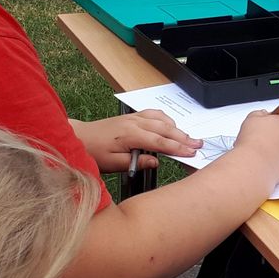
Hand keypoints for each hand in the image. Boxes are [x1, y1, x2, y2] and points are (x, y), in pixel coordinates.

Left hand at [71, 111, 200, 172]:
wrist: (80, 138)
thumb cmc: (93, 152)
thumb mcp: (113, 164)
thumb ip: (136, 162)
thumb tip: (155, 162)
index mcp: (130, 135)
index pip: (159, 142)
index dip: (177, 148)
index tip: (190, 152)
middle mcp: (134, 123)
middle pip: (165, 129)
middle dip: (183, 137)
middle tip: (198, 145)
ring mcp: (133, 118)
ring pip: (161, 119)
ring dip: (177, 128)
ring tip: (189, 137)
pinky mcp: (132, 117)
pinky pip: (154, 113)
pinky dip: (166, 119)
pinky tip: (171, 125)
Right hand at [235, 110, 278, 164]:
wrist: (254, 164)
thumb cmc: (254, 142)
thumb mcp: (252, 117)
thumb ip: (259, 113)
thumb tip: (262, 115)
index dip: (268, 118)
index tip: (260, 121)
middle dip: (269, 132)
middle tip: (256, 134)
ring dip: (269, 145)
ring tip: (255, 147)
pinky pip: (277, 158)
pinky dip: (269, 157)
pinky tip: (259, 157)